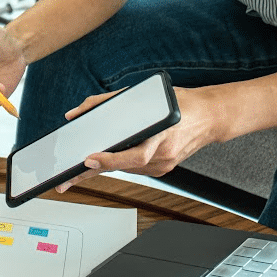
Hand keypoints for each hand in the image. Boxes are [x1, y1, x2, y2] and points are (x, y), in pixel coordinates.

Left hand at [53, 86, 221, 192]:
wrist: (211, 117)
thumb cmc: (178, 102)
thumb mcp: (143, 95)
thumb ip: (106, 102)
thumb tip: (76, 113)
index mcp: (162, 134)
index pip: (134, 155)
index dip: (110, 160)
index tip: (89, 159)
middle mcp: (163, 154)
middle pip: (122, 166)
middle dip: (91, 172)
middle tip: (65, 181)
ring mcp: (164, 165)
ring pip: (125, 169)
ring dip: (102, 168)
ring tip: (77, 171)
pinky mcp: (163, 169)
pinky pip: (134, 169)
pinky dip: (119, 163)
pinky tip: (106, 161)